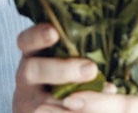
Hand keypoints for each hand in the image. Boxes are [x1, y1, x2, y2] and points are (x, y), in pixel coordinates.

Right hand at [13, 24, 137, 112]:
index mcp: (33, 55)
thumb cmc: (70, 76)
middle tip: (91, 69)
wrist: (50, 106)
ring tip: (101, 92)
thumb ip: (79, 51)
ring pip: (42, 102)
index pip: (26, 40)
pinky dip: (74, 112)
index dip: (37, 35)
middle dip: (61, 69)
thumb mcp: (68, 59)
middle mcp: (25, 77)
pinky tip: (95, 109)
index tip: (54, 32)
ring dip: (70, 99)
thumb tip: (111, 45)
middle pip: (32, 70)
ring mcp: (28, 101)